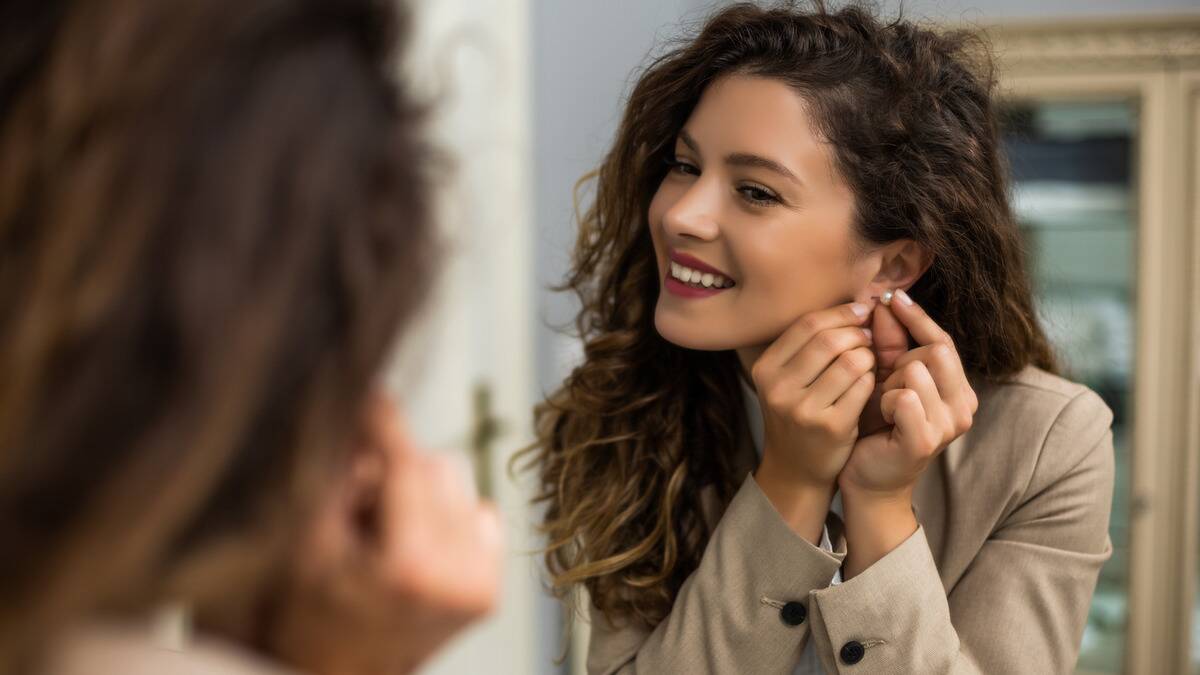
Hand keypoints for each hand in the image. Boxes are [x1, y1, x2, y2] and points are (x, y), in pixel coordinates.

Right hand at [273, 390, 502, 674]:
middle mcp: (458, 576)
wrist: (333, 674)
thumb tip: (361, 410)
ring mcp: (480, 585)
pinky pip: (478, 512)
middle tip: (359, 502)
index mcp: (410, 567)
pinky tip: (412, 545)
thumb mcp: (303, 543)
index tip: (372, 392)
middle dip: (394, 469)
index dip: (386, 423)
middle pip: (435, 467)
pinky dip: (446, 516)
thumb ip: (332, 476)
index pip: (408, 465)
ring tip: (384, 530)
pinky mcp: (490, 589)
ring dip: (419, 490)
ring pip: (458, 484)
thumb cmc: (307, 615)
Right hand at [749, 302, 876, 540]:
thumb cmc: (798, 414)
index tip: (861, 311)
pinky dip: (873, 379)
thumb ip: (810, 344)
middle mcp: (778, 388)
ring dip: (869, 356)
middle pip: (829, 339)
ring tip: (870, 361)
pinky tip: (870, 384)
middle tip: (869, 337)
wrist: (796, 469)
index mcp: (766, 369)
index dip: (841, 313)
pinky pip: (863, 386)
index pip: (808, 324)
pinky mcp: (830, 426)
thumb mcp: (788, 379)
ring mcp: (803, 409)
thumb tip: (856, 302)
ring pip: (851, 360)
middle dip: (858, 333)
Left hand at [839, 289, 977, 496]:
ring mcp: (949, 425)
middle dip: (900, 361)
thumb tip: (885, 301)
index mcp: (958, 389)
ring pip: (917, 372)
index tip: (892, 296)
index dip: (917, 317)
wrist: (867, 478)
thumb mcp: (884, 379)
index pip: (943, 341)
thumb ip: (889, 344)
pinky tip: (881, 417)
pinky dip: (886, 402)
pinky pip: (904, 397)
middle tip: (883, 385)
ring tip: (882, 405)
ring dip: (889, 384)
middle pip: (934, 351)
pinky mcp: (926, 440)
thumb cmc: (876, 427)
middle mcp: (964, 406)